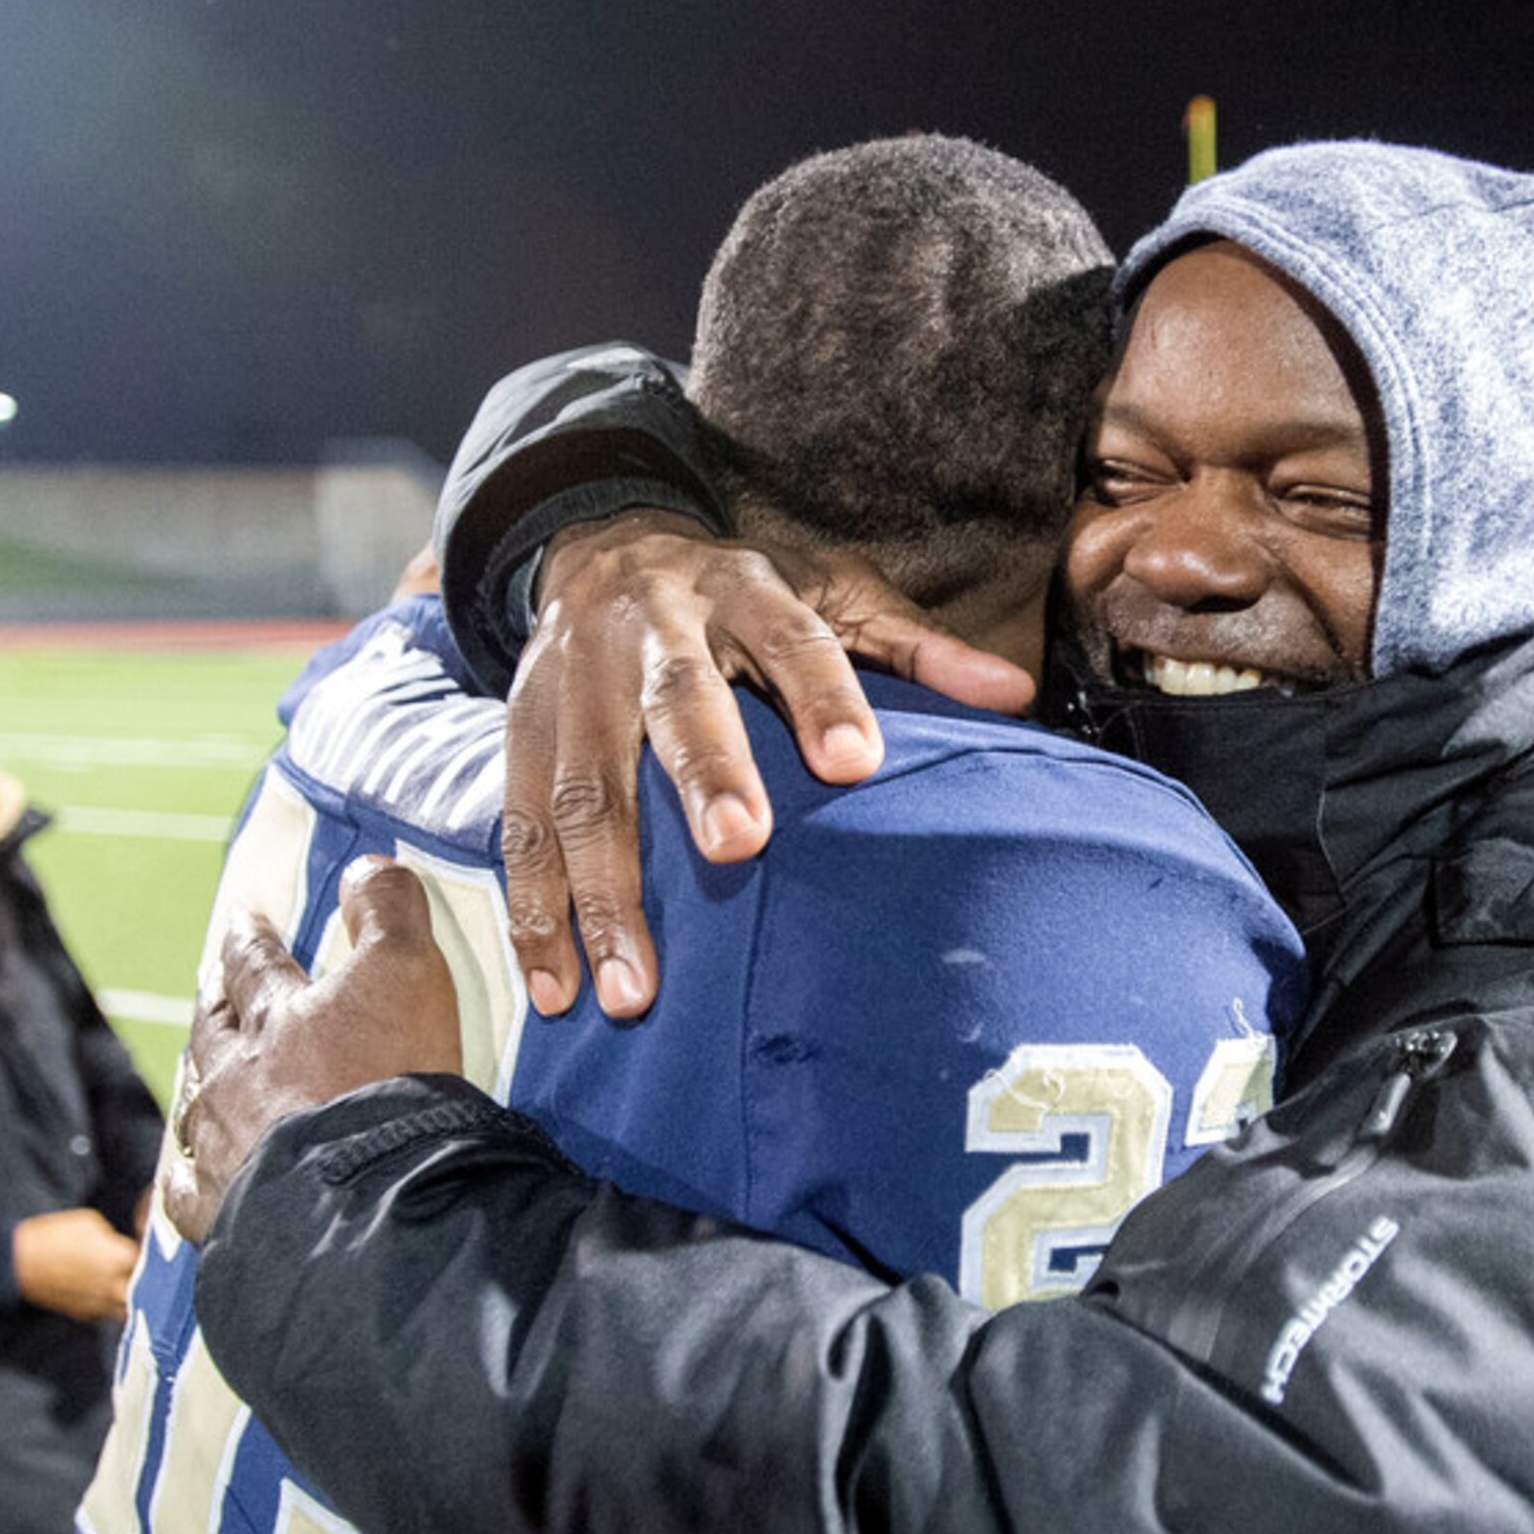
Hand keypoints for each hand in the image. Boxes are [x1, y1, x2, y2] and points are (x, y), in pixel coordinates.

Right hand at [13, 1208, 140, 1322]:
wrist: (18, 1261)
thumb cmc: (53, 1237)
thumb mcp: (90, 1223)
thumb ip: (113, 1239)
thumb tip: (119, 1248)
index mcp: (119, 1260)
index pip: (150, 1261)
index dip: (151, 1255)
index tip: (148, 1250)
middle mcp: (113, 1287)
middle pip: (148, 1291)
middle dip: (149, 1282)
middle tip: (147, 1271)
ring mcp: (98, 1304)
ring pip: (127, 1307)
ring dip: (132, 1297)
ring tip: (129, 1285)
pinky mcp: (82, 1313)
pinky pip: (106, 1312)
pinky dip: (109, 1304)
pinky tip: (104, 1291)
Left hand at [163, 857, 466, 1243]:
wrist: (366, 1196)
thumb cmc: (388, 1079)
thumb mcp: (408, 971)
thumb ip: (390, 910)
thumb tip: (368, 865)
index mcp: (275, 1018)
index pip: (254, 962)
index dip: (252, 937)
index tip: (247, 920)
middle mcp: (233, 1079)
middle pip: (212, 1030)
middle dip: (215, 1004)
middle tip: (213, 989)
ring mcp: (221, 1148)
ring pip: (195, 1107)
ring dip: (199, 1085)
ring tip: (199, 1078)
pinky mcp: (221, 1212)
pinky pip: (186, 1192)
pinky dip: (184, 1178)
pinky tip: (184, 1177)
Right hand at [501, 513, 1033, 1019]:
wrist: (597, 546)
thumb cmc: (738, 597)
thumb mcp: (827, 593)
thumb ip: (912, 649)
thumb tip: (1015, 692)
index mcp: (738, 592)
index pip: (790, 639)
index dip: (822, 696)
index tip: (857, 762)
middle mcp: (648, 631)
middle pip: (675, 702)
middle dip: (704, 773)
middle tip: (737, 847)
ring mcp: (572, 687)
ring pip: (579, 787)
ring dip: (603, 891)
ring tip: (632, 987)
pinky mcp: (519, 735)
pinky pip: (517, 829)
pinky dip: (533, 912)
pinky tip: (557, 987)